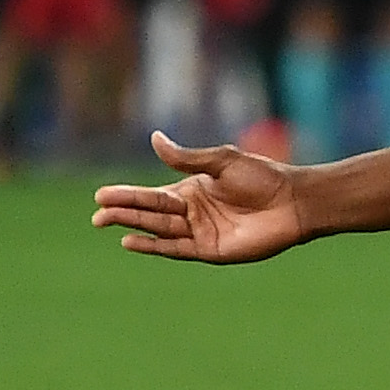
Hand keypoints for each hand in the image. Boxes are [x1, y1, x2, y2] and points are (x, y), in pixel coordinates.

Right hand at [90, 132, 310, 263]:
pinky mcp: (211, 250)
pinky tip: (131, 241)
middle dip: (123, 211)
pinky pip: (176, 249)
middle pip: (150, 213)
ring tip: (106, 221)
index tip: (101, 195)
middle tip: (97, 212)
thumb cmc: (262, 177)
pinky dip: (154, 247)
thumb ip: (187, 159)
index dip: (127, 195)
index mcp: (192, 190)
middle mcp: (192, 212)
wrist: (293, 201)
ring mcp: (200, 232)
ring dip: (133, 226)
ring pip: (159, 230)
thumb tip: (154, 139)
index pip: (152, 194)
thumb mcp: (221, 161)